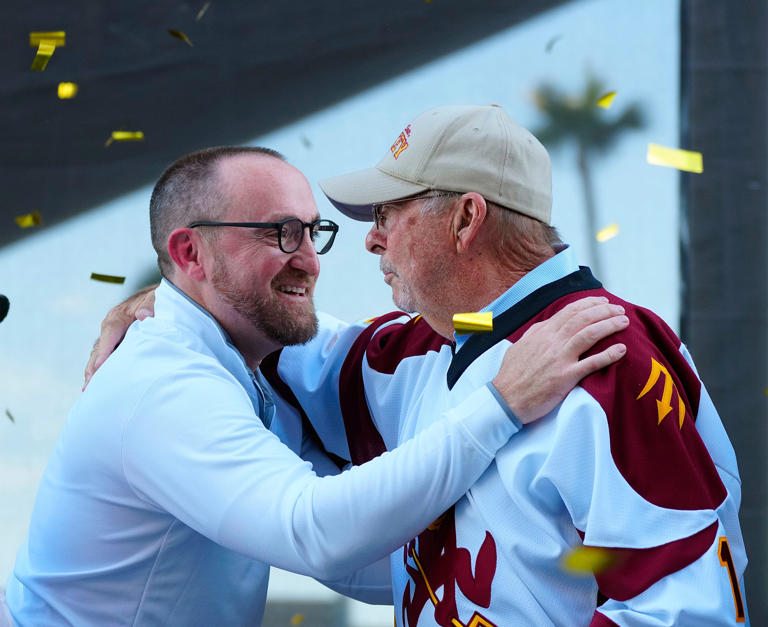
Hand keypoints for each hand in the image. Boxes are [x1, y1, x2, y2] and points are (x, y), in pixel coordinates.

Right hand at [83, 285, 157, 388]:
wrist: (161, 299)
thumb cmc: (159, 301)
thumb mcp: (157, 299)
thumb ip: (151, 305)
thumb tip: (143, 315)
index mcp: (119, 316)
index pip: (109, 333)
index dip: (104, 350)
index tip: (100, 366)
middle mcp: (111, 327)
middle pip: (99, 348)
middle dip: (93, 367)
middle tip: (89, 385)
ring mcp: (112, 337)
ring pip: (100, 355)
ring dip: (94, 371)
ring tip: (90, 390)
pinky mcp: (117, 344)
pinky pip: (107, 357)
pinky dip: (102, 370)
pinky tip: (99, 385)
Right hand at [492, 296, 627, 423]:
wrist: (505, 399)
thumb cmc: (511, 375)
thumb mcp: (520, 346)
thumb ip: (535, 333)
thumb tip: (547, 323)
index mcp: (542, 333)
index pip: (570, 311)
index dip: (589, 304)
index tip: (603, 302)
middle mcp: (552, 342)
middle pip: (583, 319)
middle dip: (604, 311)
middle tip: (620, 310)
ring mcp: (559, 359)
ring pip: (589, 335)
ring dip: (609, 326)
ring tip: (624, 322)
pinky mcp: (565, 377)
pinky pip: (591, 363)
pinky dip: (608, 355)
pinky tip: (621, 350)